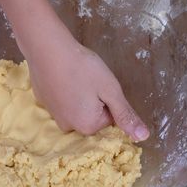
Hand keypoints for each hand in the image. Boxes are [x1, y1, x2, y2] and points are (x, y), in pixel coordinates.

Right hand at [0, 0, 148, 139]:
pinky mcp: (43, 103)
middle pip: (91, 118)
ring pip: (76, 109)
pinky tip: (63, 77)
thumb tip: (143, 137)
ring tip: (76, 78)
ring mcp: (53, 115)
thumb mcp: (111, 90)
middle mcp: (68, 127)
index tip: (101, 86)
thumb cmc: (83, 68)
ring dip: (79, 97)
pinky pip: (61, 102)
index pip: (109, 120)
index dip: (109, 101)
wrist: (47, 49)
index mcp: (88, 127)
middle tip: (89, 81)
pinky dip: (65, 92)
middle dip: (94, 102)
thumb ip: (126, 115)